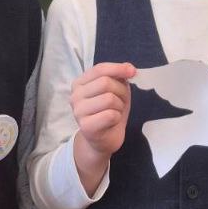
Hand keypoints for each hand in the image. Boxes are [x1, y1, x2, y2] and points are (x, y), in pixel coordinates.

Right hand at [71, 62, 135, 193]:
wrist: (103, 140)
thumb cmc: (109, 111)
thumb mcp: (116, 90)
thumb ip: (119, 76)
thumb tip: (130, 68)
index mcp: (80, 83)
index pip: (100, 69)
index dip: (118, 68)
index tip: (133, 72)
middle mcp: (75, 96)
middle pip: (105, 82)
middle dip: (121, 91)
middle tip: (121, 102)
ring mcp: (78, 111)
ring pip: (109, 98)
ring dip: (119, 106)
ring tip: (116, 112)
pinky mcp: (86, 126)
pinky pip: (110, 114)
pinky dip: (117, 117)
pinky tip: (112, 122)